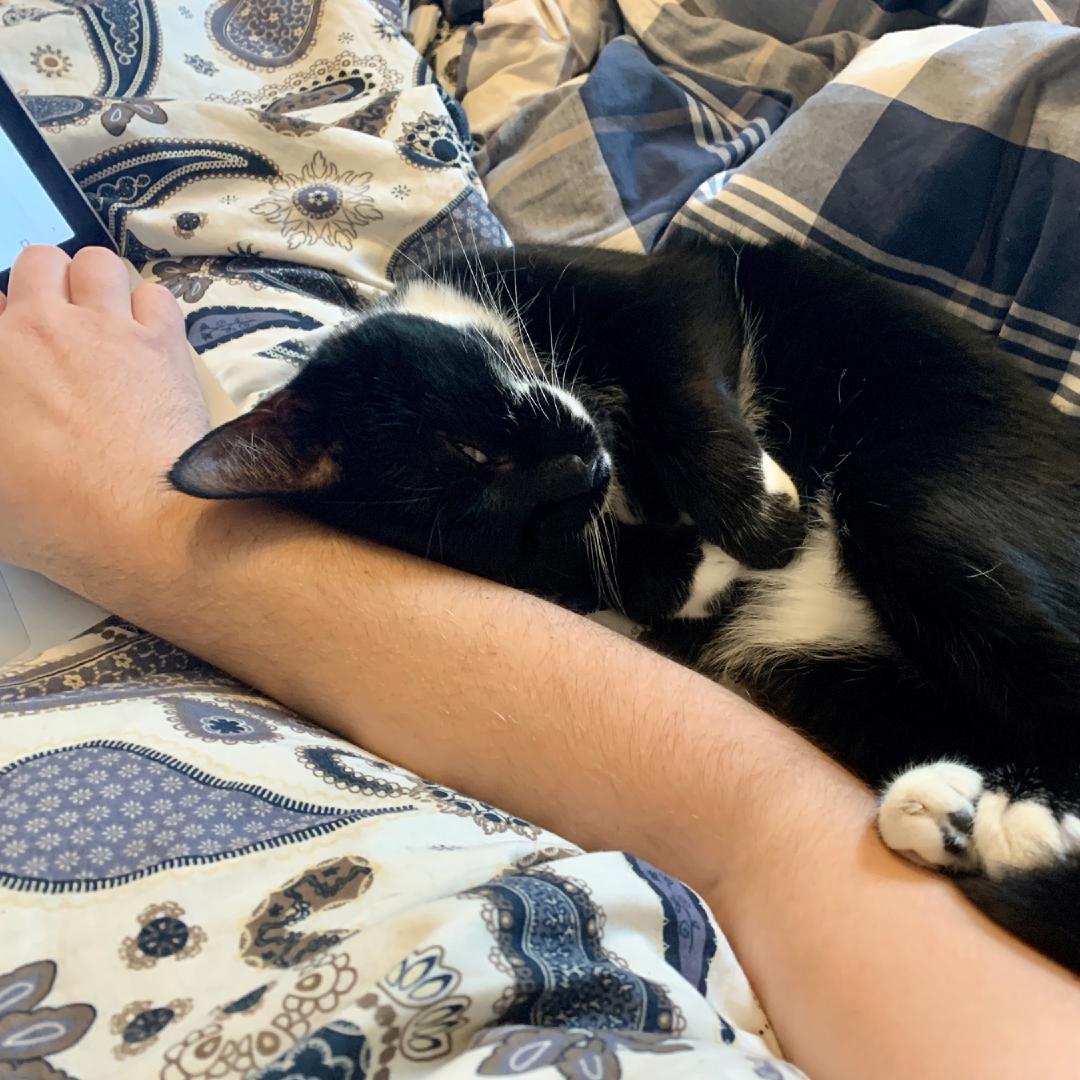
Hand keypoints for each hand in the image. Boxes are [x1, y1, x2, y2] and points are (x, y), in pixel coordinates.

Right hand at [0, 246, 208, 584]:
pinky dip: (151, 311)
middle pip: (38, 263)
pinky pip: (155, 294)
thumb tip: (12, 410)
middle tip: (59, 326)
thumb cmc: (59, 515)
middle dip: (46, 286)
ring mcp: (104, 328)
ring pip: (97, 264)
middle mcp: (41, 328)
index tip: (20, 353)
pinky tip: (149, 342)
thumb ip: (1, 429)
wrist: (139, 522)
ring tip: (105, 323)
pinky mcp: (160, 342)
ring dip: (98, 286)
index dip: (7, 324)